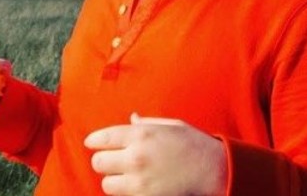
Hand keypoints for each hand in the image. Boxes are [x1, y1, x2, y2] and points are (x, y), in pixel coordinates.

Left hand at [85, 113, 228, 195]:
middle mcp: (137, 157)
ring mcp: (139, 181)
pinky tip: (140, 185)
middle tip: (115, 161)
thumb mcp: (172, 126)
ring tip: (128, 176)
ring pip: (107, 184)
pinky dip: (127, 192)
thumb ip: (147, 123)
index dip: (94, 141)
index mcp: (142, 135)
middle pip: (98, 163)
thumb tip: (131, 119)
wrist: (213, 170)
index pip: (102, 138)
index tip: (93, 143)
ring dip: (114, 180)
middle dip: (104, 161)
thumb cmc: (194, 144)